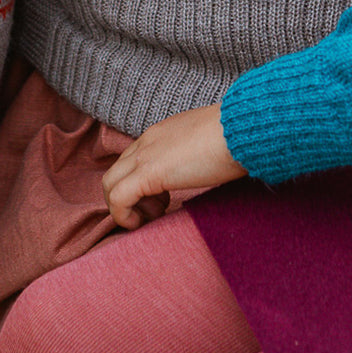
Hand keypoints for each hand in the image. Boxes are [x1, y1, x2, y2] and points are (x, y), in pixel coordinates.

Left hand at [102, 104, 246, 229]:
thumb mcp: (209, 146)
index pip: (133, 159)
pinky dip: (123, 215)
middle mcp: (147, 141)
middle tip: (157, 211)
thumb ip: (197, 155)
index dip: (141, 184)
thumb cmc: (237, 138)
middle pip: (116, 172)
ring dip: (125, 208)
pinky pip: (118, 198)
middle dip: (129, 198)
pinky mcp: (149, 172)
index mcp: (161, 133)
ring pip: (109, 184)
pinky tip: (140, 223)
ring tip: (154, 217)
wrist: (242, 129)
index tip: (163, 200)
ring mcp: (145, 155)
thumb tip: (206, 169)